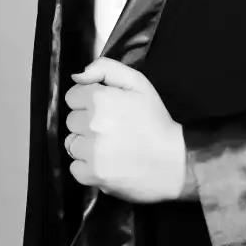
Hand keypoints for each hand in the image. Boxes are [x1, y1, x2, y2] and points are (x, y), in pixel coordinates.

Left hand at [64, 58, 192, 202]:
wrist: (173, 161)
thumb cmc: (155, 120)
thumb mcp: (138, 83)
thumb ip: (106, 69)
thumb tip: (77, 75)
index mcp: (100, 99)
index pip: (72, 96)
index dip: (87, 100)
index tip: (104, 108)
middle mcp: (91, 125)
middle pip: (71, 120)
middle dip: (86, 122)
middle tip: (109, 127)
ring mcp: (90, 152)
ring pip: (71, 144)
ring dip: (85, 144)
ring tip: (108, 146)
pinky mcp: (91, 176)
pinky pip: (75, 167)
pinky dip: (87, 166)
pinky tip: (105, 162)